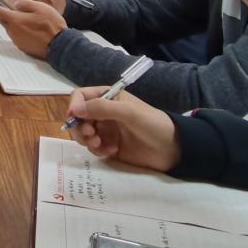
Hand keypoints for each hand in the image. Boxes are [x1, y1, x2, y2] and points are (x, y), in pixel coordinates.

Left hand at [0, 0, 66, 58]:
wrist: (59, 45)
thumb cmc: (51, 25)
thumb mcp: (40, 7)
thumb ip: (25, 3)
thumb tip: (15, 4)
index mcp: (15, 20)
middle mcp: (13, 31)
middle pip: (2, 20)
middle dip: (3, 13)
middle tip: (11, 9)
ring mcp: (17, 40)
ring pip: (9, 28)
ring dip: (13, 23)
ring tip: (26, 19)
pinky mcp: (22, 47)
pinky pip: (16, 35)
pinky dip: (19, 30)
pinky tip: (30, 29)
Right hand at [65, 87, 179, 171]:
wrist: (173, 149)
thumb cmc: (153, 124)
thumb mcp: (129, 112)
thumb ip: (102, 108)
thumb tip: (75, 110)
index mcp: (108, 97)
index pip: (81, 96)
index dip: (74, 106)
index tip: (74, 118)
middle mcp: (104, 113)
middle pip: (78, 117)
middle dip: (80, 127)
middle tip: (90, 136)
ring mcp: (106, 130)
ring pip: (83, 134)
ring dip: (87, 140)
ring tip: (100, 145)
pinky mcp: (109, 146)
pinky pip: (94, 148)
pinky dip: (98, 150)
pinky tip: (111, 151)